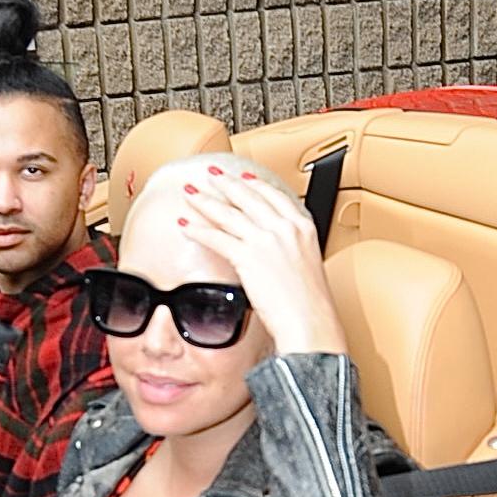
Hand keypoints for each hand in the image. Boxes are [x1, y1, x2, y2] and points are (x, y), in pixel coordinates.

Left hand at [175, 168, 347, 356]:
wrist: (310, 321)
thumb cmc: (311, 304)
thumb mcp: (308, 265)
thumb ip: (291, 251)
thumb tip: (274, 253)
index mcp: (303, 227)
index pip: (275, 195)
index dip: (256, 184)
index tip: (244, 177)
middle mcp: (284, 227)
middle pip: (249, 197)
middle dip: (225, 184)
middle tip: (210, 175)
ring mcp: (266, 240)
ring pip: (229, 213)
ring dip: (206, 201)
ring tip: (190, 194)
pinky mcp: (248, 256)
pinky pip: (217, 238)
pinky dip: (198, 230)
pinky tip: (186, 225)